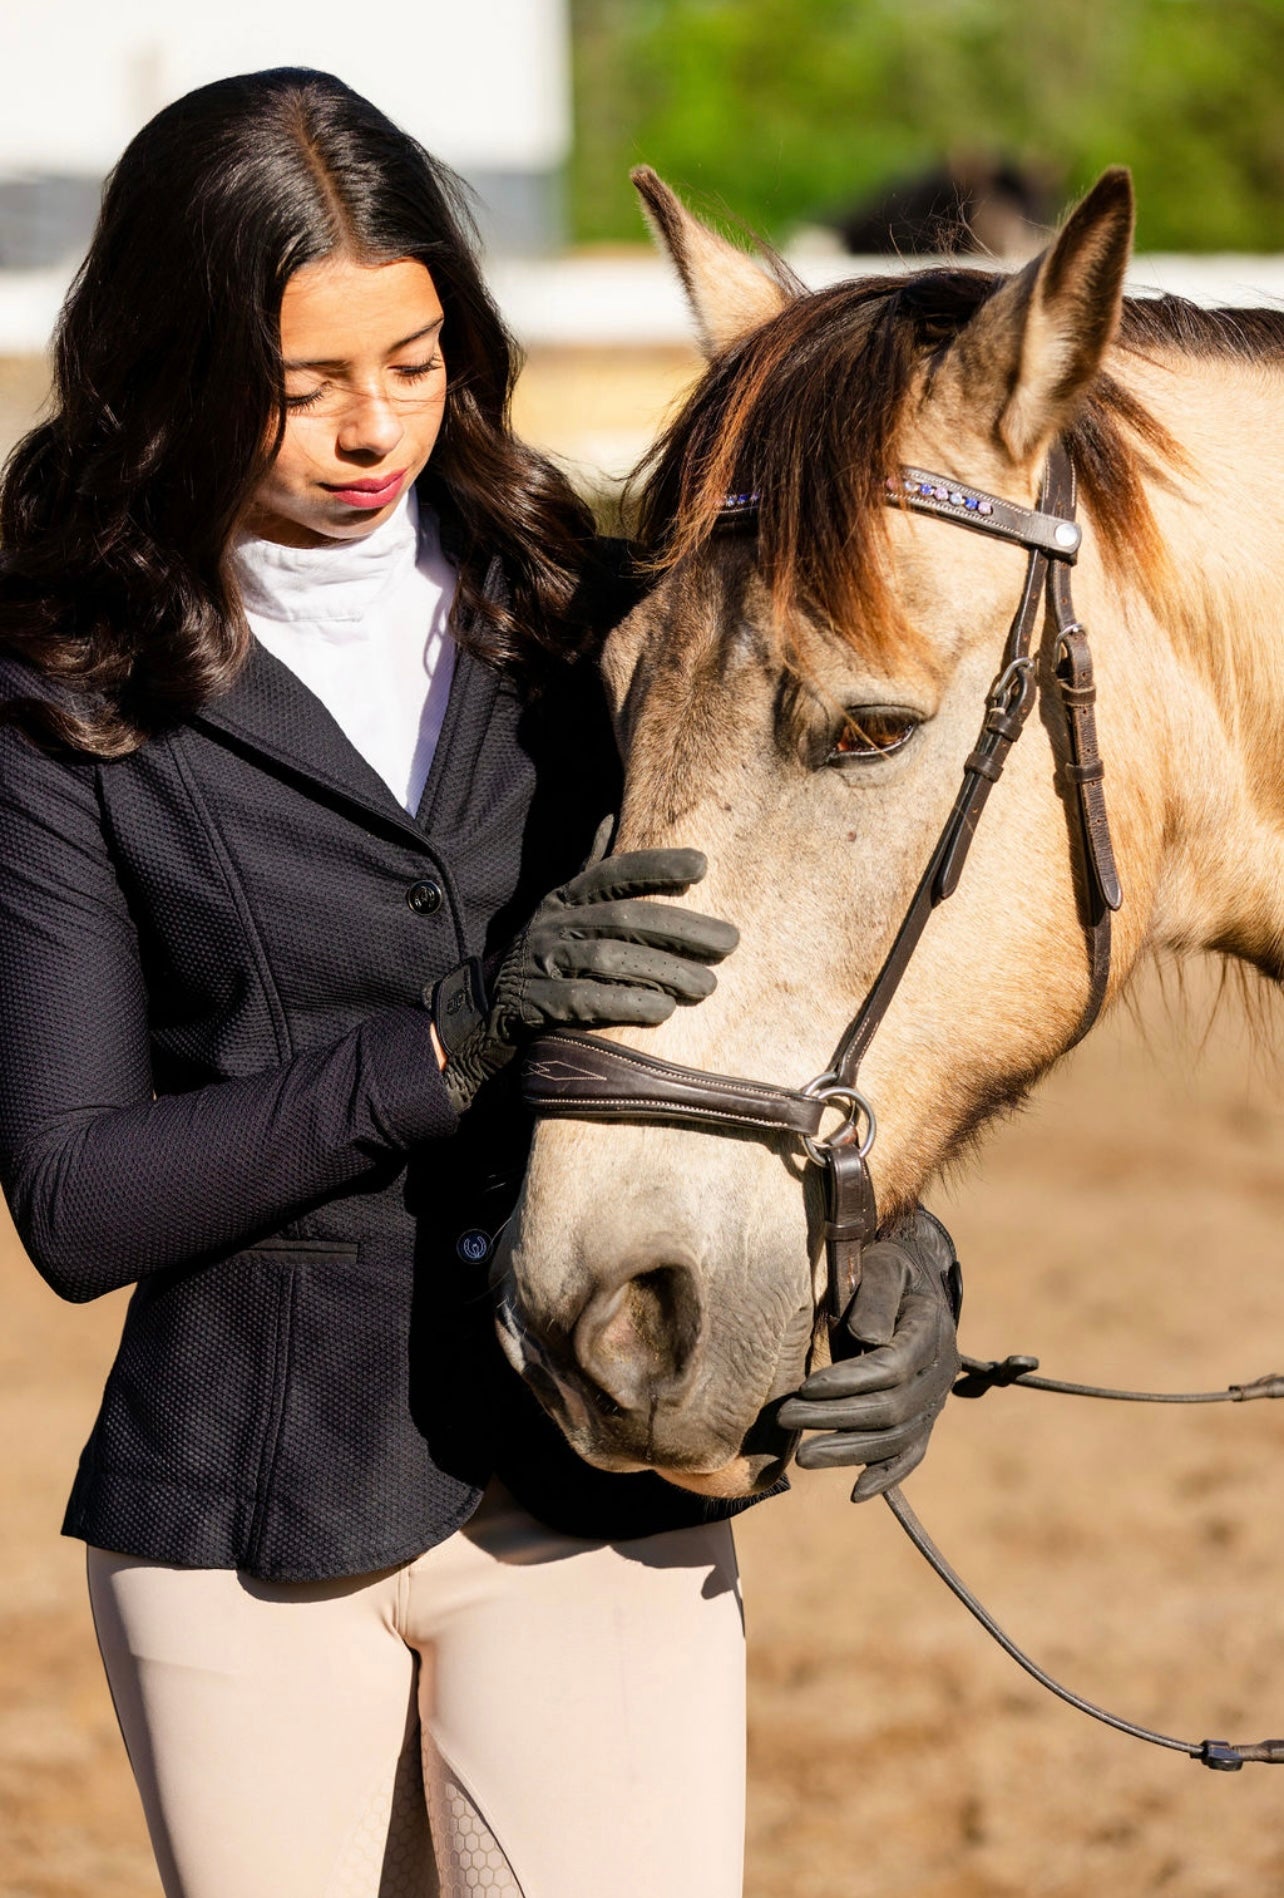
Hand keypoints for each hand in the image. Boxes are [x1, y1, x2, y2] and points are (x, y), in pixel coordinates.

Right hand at [431, 846, 737, 1111]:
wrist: (484, 1011)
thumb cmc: (541, 955)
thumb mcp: (558, 906)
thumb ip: (588, 868)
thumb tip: (612, 814)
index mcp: (564, 897)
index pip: (614, 872)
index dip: (656, 865)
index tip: (704, 865)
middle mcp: (552, 923)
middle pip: (624, 918)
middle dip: (681, 929)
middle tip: (729, 943)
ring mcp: (542, 961)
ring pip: (608, 958)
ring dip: (663, 972)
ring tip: (707, 986)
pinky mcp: (536, 1002)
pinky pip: (584, 1000)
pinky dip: (625, 1003)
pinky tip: (662, 1011)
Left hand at [778, 1208, 961, 1501]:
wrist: (916, 1283)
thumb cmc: (890, 1270)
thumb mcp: (882, 1266)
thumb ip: (876, 1296)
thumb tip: (866, 1338)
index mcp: (931, 1329)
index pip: (891, 1367)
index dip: (849, 1381)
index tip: (806, 1386)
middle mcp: (940, 1371)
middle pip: (890, 1408)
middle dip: (834, 1417)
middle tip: (785, 1417)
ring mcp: (934, 1399)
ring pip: (896, 1438)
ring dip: (849, 1451)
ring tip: (803, 1457)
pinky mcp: (924, 1418)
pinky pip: (911, 1454)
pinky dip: (886, 1476)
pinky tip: (856, 1493)